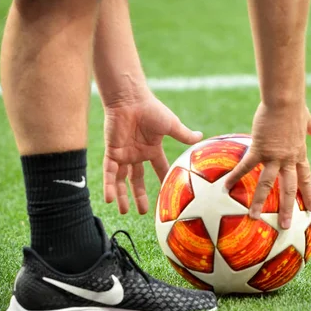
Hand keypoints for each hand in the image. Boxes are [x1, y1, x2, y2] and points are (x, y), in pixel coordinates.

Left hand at [103, 91, 201, 213]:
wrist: (130, 99)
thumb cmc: (151, 109)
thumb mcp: (171, 125)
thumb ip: (184, 134)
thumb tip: (201, 136)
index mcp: (152, 148)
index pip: (159, 168)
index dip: (164, 181)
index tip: (167, 196)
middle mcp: (137, 153)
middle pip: (137, 179)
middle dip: (140, 195)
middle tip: (143, 211)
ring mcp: (124, 154)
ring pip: (121, 180)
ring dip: (122, 195)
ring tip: (124, 211)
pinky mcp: (112, 152)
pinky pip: (109, 173)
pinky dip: (109, 186)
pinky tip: (109, 200)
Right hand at [225, 102, 310, 228]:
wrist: (286, 100)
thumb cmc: (295, 106)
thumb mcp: (307, 119)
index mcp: (299, 153)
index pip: (305, 178)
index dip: (309, 193)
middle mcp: (289, 159)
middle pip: (289, 189)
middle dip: (288, 209)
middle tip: (286, 226)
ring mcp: (275, 156)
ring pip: (268, 184)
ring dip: (259, 202)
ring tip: (253, 217)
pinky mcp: (260, 149)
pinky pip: (246, 167)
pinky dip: (236, 177)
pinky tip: (226, 187)